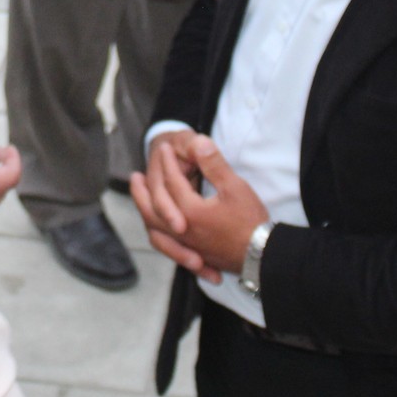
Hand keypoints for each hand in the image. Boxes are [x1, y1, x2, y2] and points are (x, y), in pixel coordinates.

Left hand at [127, 132, 266, 281]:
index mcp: (191, 211)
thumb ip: (214, 165)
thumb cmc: (250, 220)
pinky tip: (158, 228)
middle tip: (134, 176)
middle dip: (142, 191)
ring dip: (144, 211)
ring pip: (156, 229)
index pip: (172, 182)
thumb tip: (201, 142)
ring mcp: (187, 244)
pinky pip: (167, 245)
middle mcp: (183, 230)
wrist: (262, 255)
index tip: (164, 147)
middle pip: (153, 208)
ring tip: (140, 201)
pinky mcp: (193, 254)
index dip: (168, 162)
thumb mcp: (235, 187)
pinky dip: (158, 234)